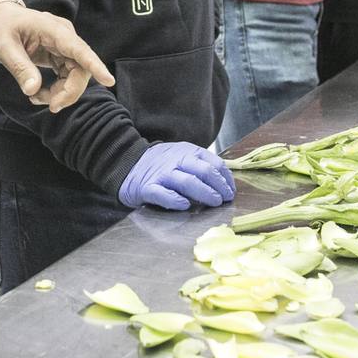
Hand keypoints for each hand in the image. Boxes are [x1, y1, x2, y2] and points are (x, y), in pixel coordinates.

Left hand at [0, 3, 115, 113]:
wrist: (0, 17)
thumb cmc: (1, 27)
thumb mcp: (4, 47)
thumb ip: (19, 67)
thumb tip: (33, 90)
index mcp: (53, 29)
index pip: (79, 49)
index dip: (95, 65)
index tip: (108, 80)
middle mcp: (65, 37)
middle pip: (81, 68)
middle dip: (69, 91)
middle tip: (51, 106)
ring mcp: (65, 46)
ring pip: (76, 76)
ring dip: (61, 93)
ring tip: (36, 98)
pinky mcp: (61, 55)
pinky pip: (67, 77)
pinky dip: (56, 90)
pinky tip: (38, 94)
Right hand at [117, 142, 235, 210]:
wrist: (126, 163)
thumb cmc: (160, 165)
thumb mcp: (182, 156)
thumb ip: (200, 165)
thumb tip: (225, 183)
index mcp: (187, 151)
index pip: (214, 162)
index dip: (226, 178)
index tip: (231, 191)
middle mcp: (176, 160)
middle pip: (204, 171)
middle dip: (219, 186)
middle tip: (225, 199)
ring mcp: (162, 174)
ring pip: (187, 182)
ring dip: (204, 193)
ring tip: (214, 202)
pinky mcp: (148, 188)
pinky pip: (163, 194)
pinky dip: (175, 200)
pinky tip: (185, 206)